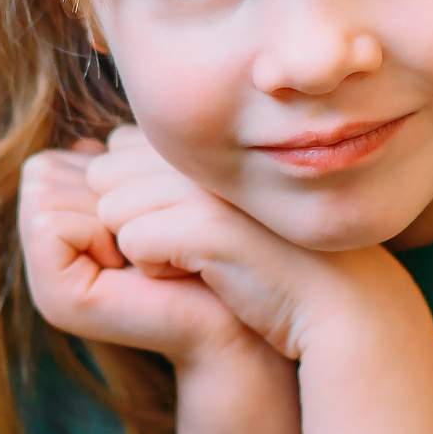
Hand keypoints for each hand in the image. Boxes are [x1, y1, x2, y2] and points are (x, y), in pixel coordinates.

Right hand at [17, 142, 255, 363]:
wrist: (229, 312)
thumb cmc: (197, 246)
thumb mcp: (144, 197)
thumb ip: (109, 172)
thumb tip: (85, 146)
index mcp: (56, 235)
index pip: (44, 165)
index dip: (96, 173)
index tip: (137, 215)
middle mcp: (41, 262)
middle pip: (39, 174)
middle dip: (97, 188)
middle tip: (137, 234)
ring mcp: (45, 285)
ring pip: (43, 193)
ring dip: (102, 208)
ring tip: (135, 249)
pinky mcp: (57, 299)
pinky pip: (50, 225)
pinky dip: (95, 230)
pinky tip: (128, 262)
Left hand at [84, 127, 344, 359]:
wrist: (339, 300)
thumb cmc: (268, 255)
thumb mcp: (217, 201)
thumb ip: (164, 173)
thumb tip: (93, 154)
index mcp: (206, 133)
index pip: (116, 154)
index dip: (138, 201)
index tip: (189, 225)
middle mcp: (205, 145)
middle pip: (105, 178)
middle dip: (132, 220)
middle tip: (191, 245)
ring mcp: (206, 180)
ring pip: (112, 210)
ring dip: (144, 247)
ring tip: (202, 259)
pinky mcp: (206, 221)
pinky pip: (133, 242)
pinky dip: (157, 269)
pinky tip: (205, 274)